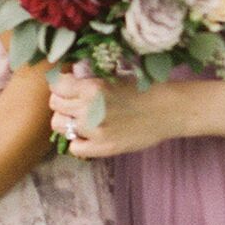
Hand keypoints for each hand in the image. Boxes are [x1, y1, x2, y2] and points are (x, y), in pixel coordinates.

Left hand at [52, 68, 186, 159]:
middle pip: (55, 104)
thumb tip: (66, 76)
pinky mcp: (103, 148)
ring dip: (66, 120)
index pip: (56, 84)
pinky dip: (79, 141)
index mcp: (91, 87)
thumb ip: (88, 79)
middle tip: (75, 102)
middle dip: (63, 101)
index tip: (68, 86)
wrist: (169, 111)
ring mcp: (94, 131)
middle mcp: (88, 109)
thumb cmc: (143, 90)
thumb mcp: (113, 76)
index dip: (61, 84)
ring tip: (80, 119)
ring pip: (58, 125)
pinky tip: (89, 135)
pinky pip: (74, 147)